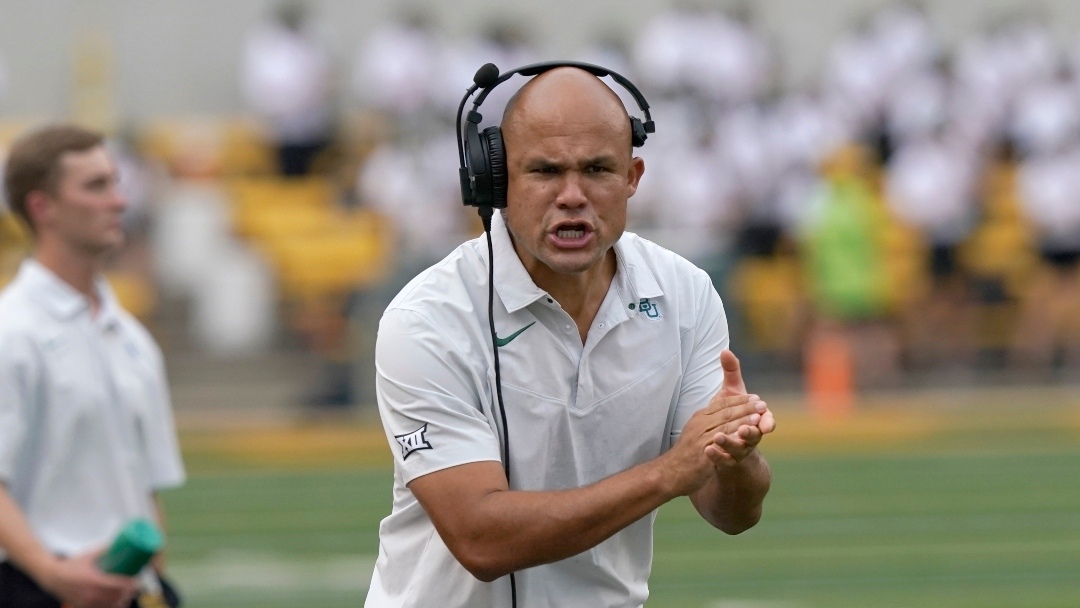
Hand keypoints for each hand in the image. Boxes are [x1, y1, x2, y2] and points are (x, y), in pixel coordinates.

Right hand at [37, 551, 138, 607]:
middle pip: (118, 597)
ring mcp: (88, 603)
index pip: (119, 586)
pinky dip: (112, 607)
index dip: (131, 585)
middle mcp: (92, 595)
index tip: (137, 580)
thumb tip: (123, 543)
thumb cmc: (73, 565)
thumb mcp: (89, 556)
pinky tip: (118, 603)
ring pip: (112, 606)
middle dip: (130, 592)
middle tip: (135, 585)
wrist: (54, 578)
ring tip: (128, 594)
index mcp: (94, 581)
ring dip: (123, 601)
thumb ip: (105, 550)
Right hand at [663, 392, 763, 495]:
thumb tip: (723, 413)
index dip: (739, 400)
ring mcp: (701, 439)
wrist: (669, 472)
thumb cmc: (685, 453)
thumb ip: (708, 422)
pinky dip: (734, 439)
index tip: (755, 397)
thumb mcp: (695, 431)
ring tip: (758, 417)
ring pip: (725, 426)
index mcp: (699, 418)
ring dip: (743, 421)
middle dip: (746, 407)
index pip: (721, 404)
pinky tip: (746, 439)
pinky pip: (720, 445)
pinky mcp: (703, 454)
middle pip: (726, 413)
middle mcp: (700, 425)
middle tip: (763, 403)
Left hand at [707, 350, 775, 466]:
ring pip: (738, 449)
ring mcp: (740, 450)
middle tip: (743, 429)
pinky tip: (707, 450)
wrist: (726, 440)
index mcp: (757, 420)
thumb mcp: (733, 391)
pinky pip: (723, 460)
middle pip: (754, 436)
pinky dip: (717, 456)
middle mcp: (751, 436)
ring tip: (718, 438)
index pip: (767, 421)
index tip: (766, 423)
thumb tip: (725, 350)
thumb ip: (731, 372)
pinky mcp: (727, 460)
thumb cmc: (734, 412)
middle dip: (750, 432)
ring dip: (730, 443)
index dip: (767, 422)